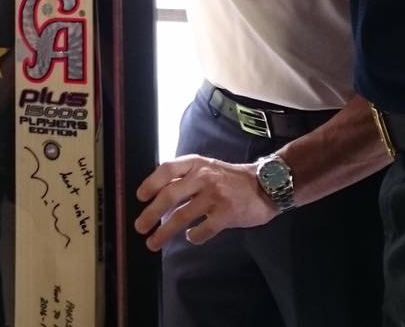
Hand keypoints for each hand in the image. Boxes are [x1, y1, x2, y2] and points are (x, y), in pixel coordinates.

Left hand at [134, 155, 274, 250]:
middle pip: (170, 195)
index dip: (151, 183)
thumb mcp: (206, 167)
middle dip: (151, 213)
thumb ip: (186, 177)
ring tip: (154, 242)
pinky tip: (190, 238)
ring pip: (182, 216)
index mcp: (195, 163)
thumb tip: (158, 191)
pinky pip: (203, 229)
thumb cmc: (230, 178)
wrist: (265, 185)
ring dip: (165, 231)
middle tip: (140, 226)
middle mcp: (203, 177)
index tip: (140, 197)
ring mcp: (215, 196)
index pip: (167, 169)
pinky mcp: (227, 214)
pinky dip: (193, 236)